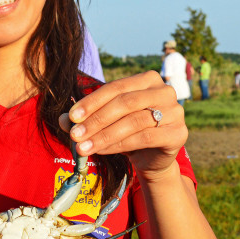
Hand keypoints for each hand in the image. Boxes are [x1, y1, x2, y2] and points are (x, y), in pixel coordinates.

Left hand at [58, 71, 187, 175]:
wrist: (153, 159)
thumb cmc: (128, 133)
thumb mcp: (106, 122)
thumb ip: (86, 118)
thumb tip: (61, 119)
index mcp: (149, 79)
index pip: (117, 87)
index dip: (92, 102)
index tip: (71, 117)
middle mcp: (165, 91)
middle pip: (125, 103)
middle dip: (96, 119)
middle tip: (74, 135)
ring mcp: (176, 111)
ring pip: (133, 122)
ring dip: (104, 135)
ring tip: (83, 147)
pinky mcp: (179, 133)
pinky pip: (145, 138)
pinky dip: (119, 145)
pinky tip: (101, 151)